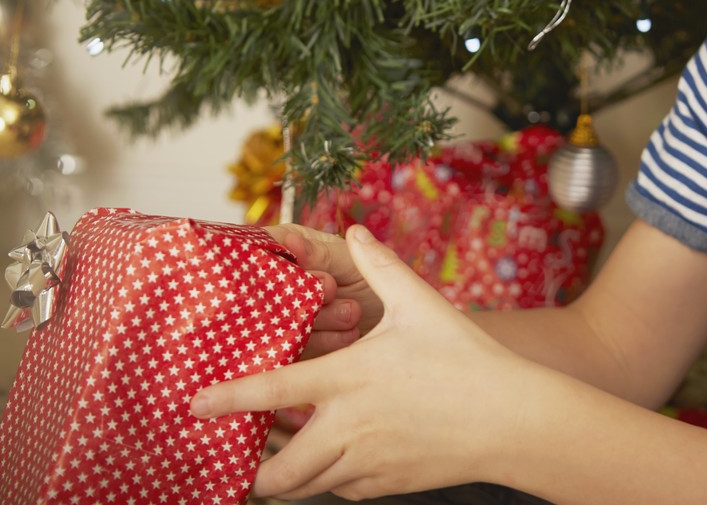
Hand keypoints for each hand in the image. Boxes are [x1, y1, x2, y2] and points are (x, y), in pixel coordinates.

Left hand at [192, 224, 530, 500]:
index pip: (271, 391)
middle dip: (250, 471)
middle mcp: (349, 427)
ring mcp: (368, 462)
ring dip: (284, 478)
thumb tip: (356, 228)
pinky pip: (342, 490)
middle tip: (235, 459)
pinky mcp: (387, 484)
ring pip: (307, 485)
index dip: (228, 399)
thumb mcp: (420, 303)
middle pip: (279, 469)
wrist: (512, 420)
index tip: (194, 406)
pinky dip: (326, 481)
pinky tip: (331, 461)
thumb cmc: (466, 358)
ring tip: (271, 463)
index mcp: (349, 380)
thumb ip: (381, 265)